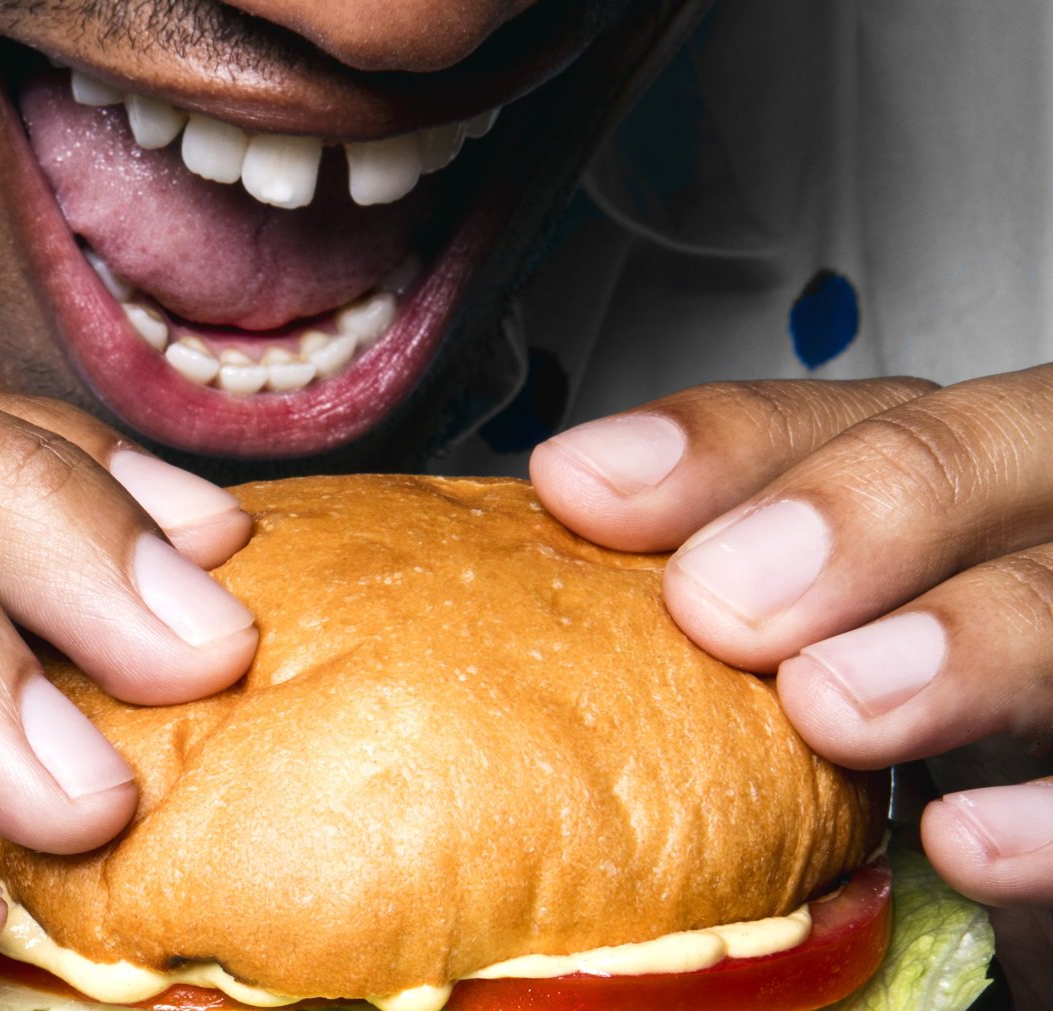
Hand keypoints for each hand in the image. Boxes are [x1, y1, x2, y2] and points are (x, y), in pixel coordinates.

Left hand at [530, 368, 1052, 993]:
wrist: (994, 830)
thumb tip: (520, 582)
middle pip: (974, 455)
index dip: (710, 447)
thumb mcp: (785, 635)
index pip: (813, 417)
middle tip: (721, 603)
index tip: (582, 485)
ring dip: (961, 644)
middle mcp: (1020, 516)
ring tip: (835, 707)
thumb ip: (693, 598)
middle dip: (851, 513)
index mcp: (918, 472)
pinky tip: (964, 841)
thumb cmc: (875, 715)